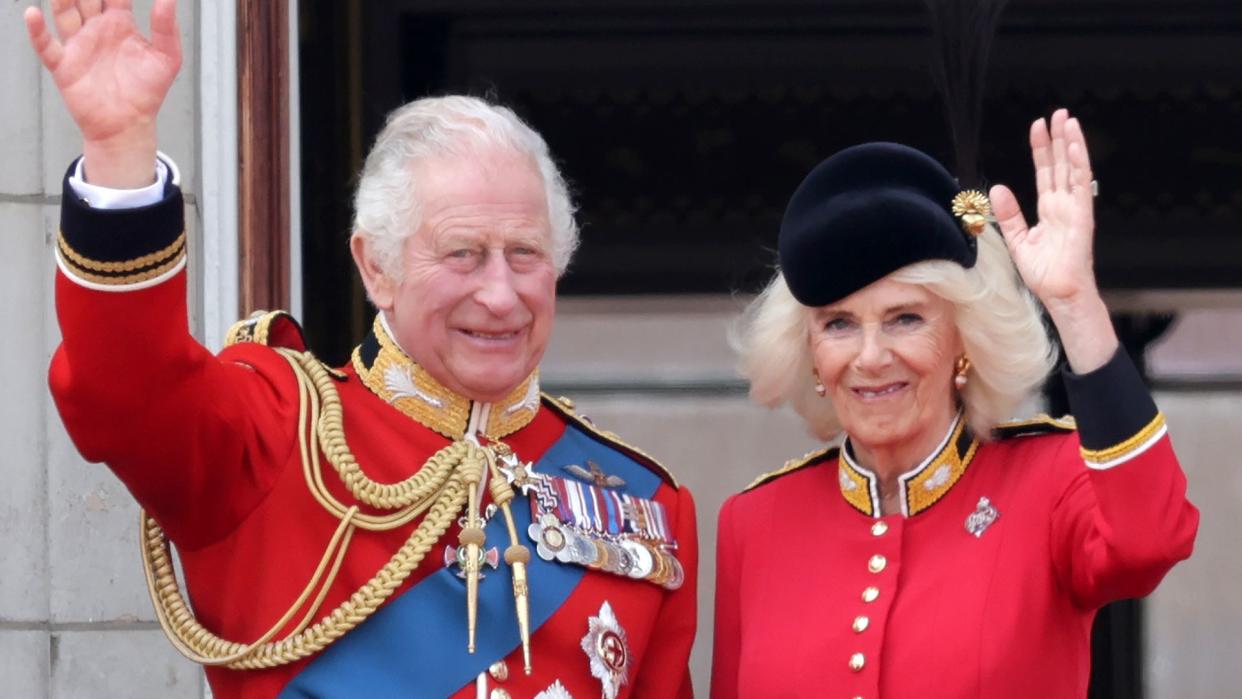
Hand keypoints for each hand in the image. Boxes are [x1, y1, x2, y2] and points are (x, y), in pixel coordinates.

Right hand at [25, 0, 180, 186]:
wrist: (129, 125)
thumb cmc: (148, 91)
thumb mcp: (167, 58)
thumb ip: (166, 29)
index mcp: (120, 22)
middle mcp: (96, 28)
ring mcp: (78, 45)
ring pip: (65, 12)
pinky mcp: (64, 65)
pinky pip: (46, 45)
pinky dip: (37, 30)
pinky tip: (34, 14)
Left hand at [991, 108, 1116, 372]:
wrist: (1058, 294)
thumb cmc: (1044, 273)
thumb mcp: (1017, 239)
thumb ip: (1008, 214)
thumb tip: (996, 189)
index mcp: (1050, 209)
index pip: (1046, 172)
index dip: (1041, 149)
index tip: (1037, 127)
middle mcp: (1065, 205)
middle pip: (1061, 164)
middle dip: (1058, 138)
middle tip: (1057, 112)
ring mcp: (1075, 209)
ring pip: (1074, 169)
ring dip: (1071, 143)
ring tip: (1068, 119)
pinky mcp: (1082, 217)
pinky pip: (1082, 186)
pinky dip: (1078, 164)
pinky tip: (1074, 145)